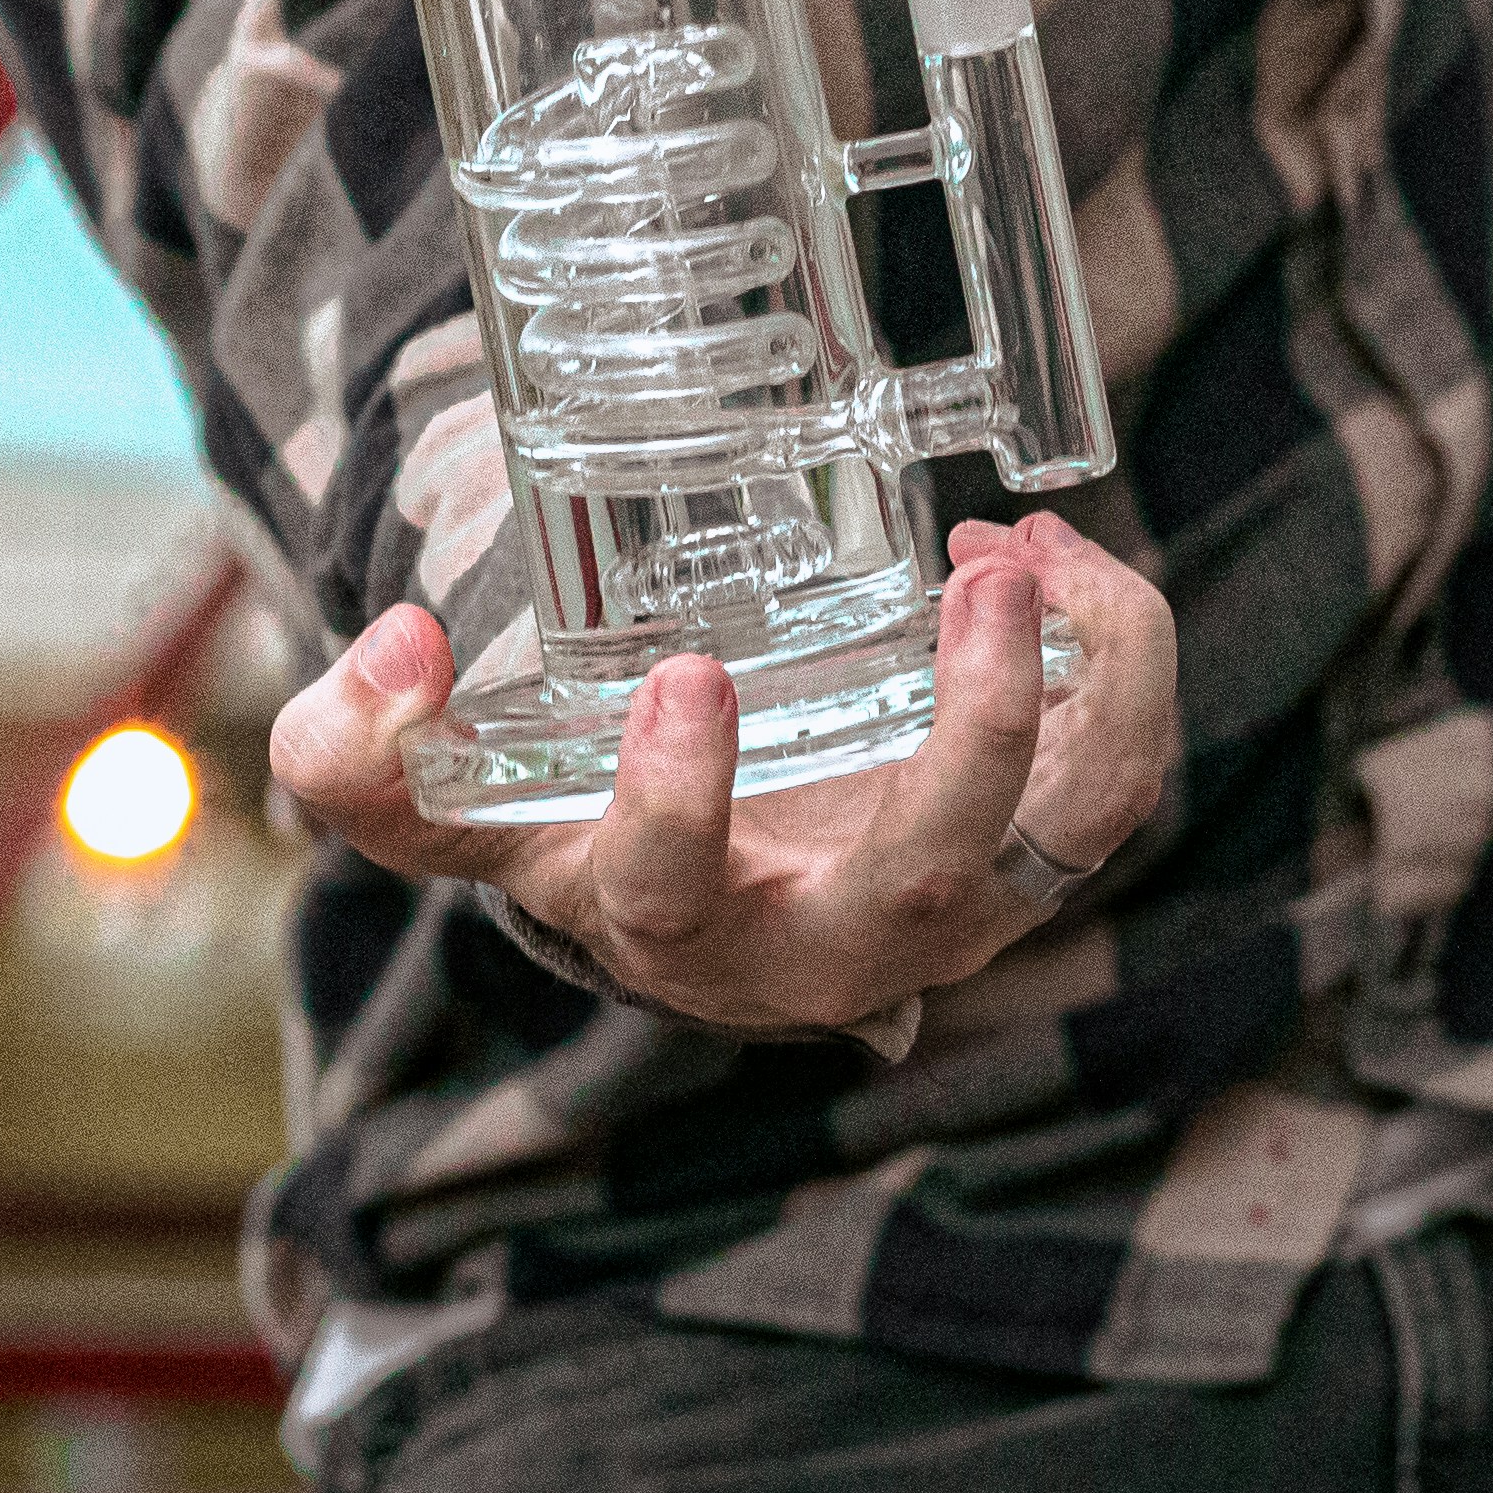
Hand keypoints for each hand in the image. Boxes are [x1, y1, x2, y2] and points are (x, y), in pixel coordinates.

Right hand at [266, 513, 1178, 1038]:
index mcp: (686, 934)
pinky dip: (1119, 660)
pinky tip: (1049, 562)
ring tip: (1017, 548)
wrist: (722, 906)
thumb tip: (399, 646)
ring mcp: (959, 903)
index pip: (677, 898)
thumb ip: (374, 757)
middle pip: (931, 878)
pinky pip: (1119, 773)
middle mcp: (841, 944)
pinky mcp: (1035, 848)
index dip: (676, 807)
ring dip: (1080, 682)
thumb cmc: (589, 843)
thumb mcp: (468, 816)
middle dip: (975, 732)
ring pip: (1074, 825)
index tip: (682, 680)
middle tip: (968, 582)